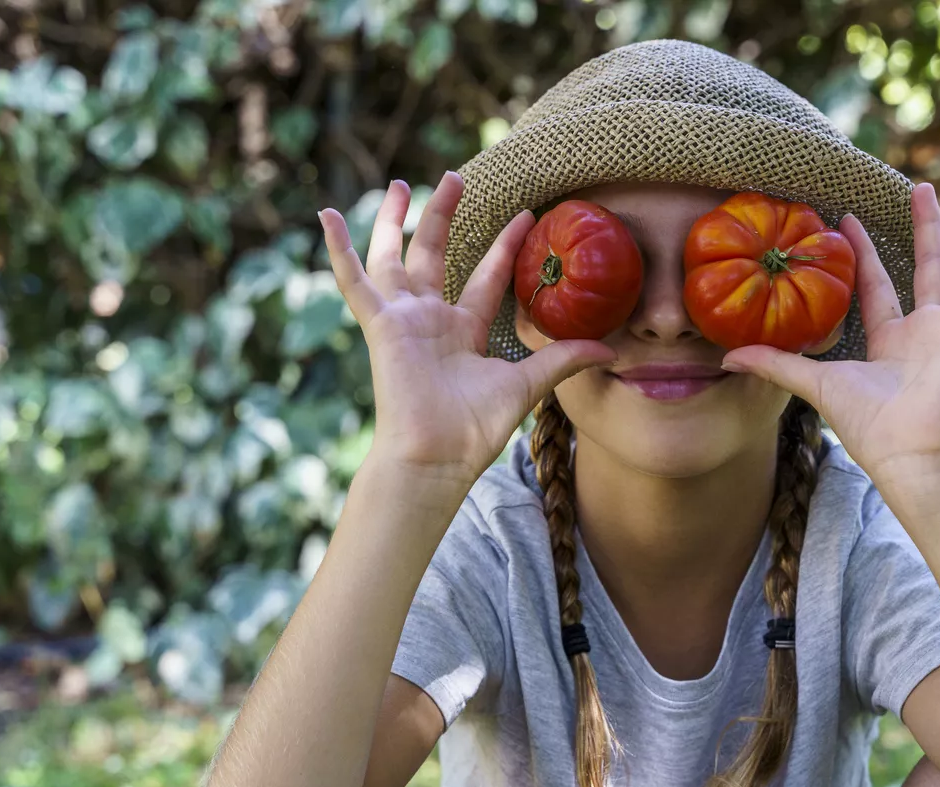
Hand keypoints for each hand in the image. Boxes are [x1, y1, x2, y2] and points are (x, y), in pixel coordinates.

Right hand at [319, 174, 616, 480]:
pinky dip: (339, 249)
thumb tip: (611, 351)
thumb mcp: (527, 383)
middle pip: (433, 255)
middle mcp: (430, 320)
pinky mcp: (381, 325)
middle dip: (442, 216)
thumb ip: (563, 359)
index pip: (484, 277)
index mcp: (463, 332)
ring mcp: (402, 320)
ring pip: (394, 258)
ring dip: (397, 221)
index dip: (503, 246)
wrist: (438, 456)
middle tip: (455, 177)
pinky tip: (328, 214)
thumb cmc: (475, 429)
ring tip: (402, 182)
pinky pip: (354, 281)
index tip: (525, 214)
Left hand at [719, 183, 939, 490]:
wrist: (916, 454)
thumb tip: (725, 358)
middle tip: (919, 187)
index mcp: (891, 342)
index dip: (864, 253)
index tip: (849, 218)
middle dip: (923, 229)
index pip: (877, 286)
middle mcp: (927, 332)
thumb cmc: (871, 428)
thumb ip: (776, 366)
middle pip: (926, 268)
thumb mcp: (816, 385)